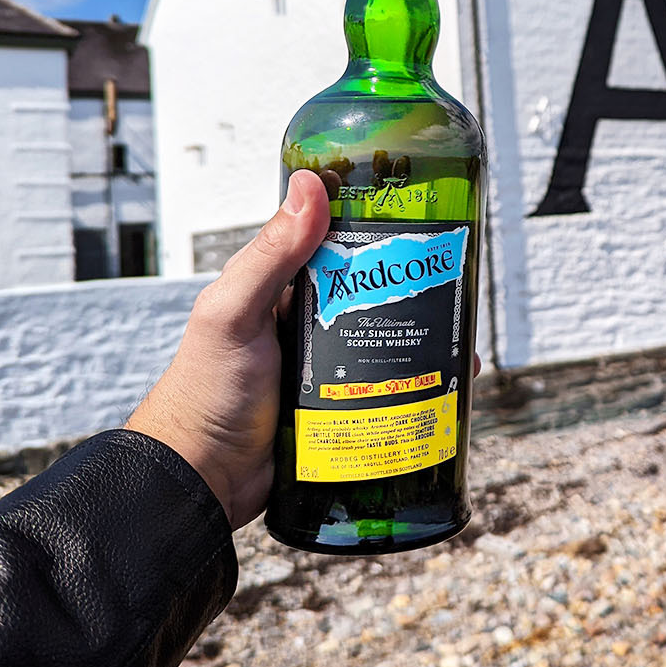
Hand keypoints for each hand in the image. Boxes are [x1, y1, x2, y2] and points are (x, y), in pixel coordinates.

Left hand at [127, 170, 480, 529]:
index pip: (335, 242)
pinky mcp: (346, 405)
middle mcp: (309, 320)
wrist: (204, 480)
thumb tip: (309, 186)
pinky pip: (392, 385)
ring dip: (425, 334)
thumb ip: (270, 254)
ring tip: (461, 329)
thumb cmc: (205, 393)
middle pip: (373, 291)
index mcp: (280, 287)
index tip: (421, 216)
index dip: (376, 227)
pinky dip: (422, 380)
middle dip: (413, 285)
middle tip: (455, 277)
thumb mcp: (233, 311)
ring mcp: (329, 364)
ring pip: (389, 338)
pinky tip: (452, 379)